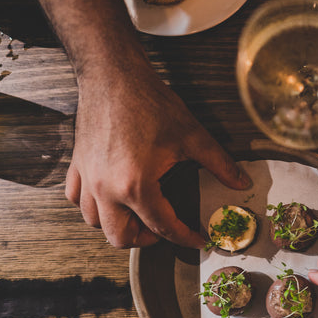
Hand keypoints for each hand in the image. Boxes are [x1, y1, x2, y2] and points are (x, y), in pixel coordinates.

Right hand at [65, 55, 250, 248]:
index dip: (184, 238)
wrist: (113, 76)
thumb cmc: (149, 103)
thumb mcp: (192, 135)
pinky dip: (92, 206)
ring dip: (117, 226)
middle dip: (146, 241)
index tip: (197, 239)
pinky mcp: (77, 165)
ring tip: (139, 218)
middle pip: (120, 237)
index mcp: (137, 186)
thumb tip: (241, 182)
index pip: (162, 227)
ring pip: (94, 223)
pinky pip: (76, 199)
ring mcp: (88, 179)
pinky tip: (108, 199)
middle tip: (165, 231)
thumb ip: (220, 164)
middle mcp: (107, 189)